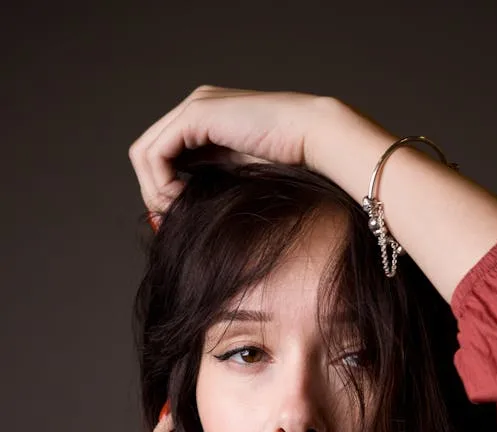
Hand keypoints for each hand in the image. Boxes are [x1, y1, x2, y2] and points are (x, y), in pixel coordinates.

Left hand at [128, 84, 336, 216]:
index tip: (175, 218)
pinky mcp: (196, 115)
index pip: (161, 155)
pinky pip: (156, 153)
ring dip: (154, 189)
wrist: (312, 140)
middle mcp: (195, 106)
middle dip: (152, 191)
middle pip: (146, 153)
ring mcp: (194, 106)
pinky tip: (180, 199)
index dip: (160, 190)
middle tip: (169, 219)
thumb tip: (177, 209)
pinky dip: (160, 182)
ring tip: (176, 210)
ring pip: (144, 153)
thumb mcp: (237, 176)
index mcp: (205, 119)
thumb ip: (209, 181)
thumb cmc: (288, 164)